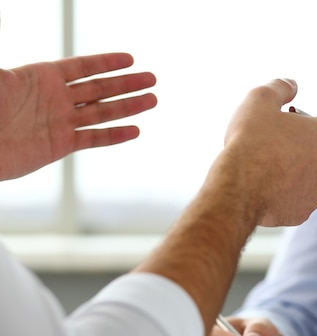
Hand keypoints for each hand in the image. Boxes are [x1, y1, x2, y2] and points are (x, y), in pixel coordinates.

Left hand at [0, 52, 156, 179]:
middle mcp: (56, 98)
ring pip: (102, 111)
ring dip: (128, 106)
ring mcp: (60, 121)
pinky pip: (93, 138)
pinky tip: (134, 131)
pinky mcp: (61, 144)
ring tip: (152, 100)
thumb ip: (9, 72)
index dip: (106, 62)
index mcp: (42, 78)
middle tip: (151, 78)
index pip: (82, 67)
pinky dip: (114, 135)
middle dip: (126, 83)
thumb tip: (8, 64)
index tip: (130, 59)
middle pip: (99, 88)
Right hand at [217, 78, 316, 225]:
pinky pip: (307, 200)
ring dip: (314, 171)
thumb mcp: (260, 99)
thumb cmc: (250, 141)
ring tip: (288, 164)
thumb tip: (292, 85)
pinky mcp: (303, 212)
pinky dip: (298, 192)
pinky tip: (277, 185)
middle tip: (300, 142)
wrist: (237, 186)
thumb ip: (280, 88)